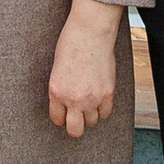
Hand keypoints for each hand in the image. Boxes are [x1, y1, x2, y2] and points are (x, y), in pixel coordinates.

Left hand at [47, 0, 120, 137]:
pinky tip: (99, 98)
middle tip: (77, 117)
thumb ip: (61, 89)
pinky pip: (106, 113)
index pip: (57, 119)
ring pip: (92, 122)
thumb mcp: (57, 70)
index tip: (64, 113)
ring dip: (90, 114)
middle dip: (75, 126)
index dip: (61, 117)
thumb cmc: (70, 45)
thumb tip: (67, 104)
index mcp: (56, 91)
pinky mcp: (108, 94)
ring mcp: (92, 98)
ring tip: (89, 101)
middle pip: (75, 130)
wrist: (90, 33)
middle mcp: (73, 99)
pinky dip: (103, 108)